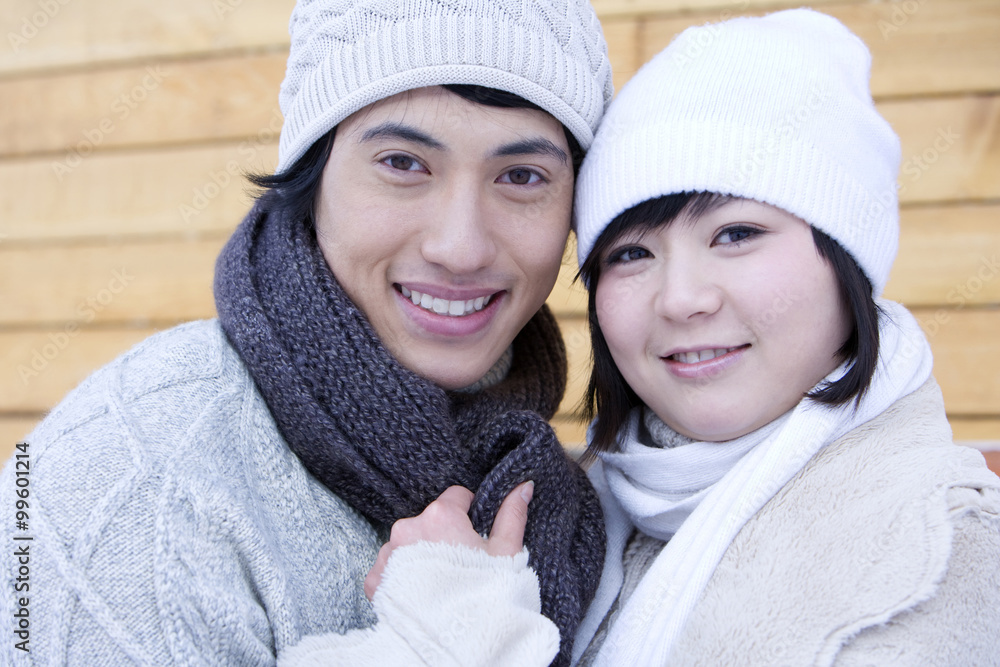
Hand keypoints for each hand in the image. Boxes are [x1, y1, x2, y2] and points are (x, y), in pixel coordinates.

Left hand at [364, 481, 533, 599]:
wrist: (456, 647)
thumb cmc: (486, 598)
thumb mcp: (507, 554)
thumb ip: (512, 514)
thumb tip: (523, 485)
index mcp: (440, 516)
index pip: (456, 497)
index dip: (470, 515)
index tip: (476, 538)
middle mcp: (407, 528)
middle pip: (430, 521)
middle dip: (444, 536)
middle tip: (461, 565)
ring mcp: (387, 555)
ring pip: (408, 543)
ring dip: (420, 555)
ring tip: (441, 583)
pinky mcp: (374, 580)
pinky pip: (389, 567)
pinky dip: (402, 576)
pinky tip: (421, 594)